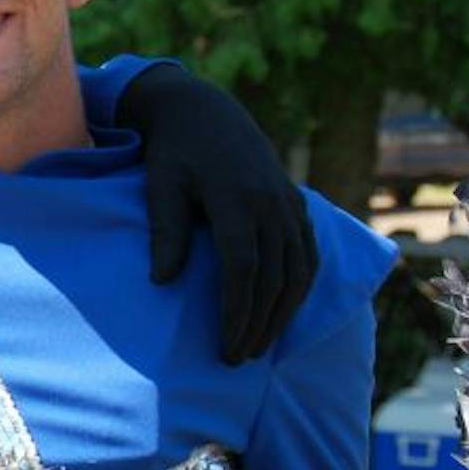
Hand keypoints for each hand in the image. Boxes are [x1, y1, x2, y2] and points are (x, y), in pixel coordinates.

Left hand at [117, 64, 317, 361]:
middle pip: (273, 277)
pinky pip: (308, 253)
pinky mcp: (296, 203)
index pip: (242, 268)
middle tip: (237, 359)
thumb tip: (162, 281)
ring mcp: (289, 203)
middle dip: (258, 323)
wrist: (202, 110)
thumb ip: (165, 231)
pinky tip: (286, 313)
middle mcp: (270, 202)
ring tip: (259, 347)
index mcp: (235, 198)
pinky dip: (301, 287)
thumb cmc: (172, 153)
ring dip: (282, 313)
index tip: (226, 346)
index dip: (237, 311)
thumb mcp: (160, 186)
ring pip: (297, 270)